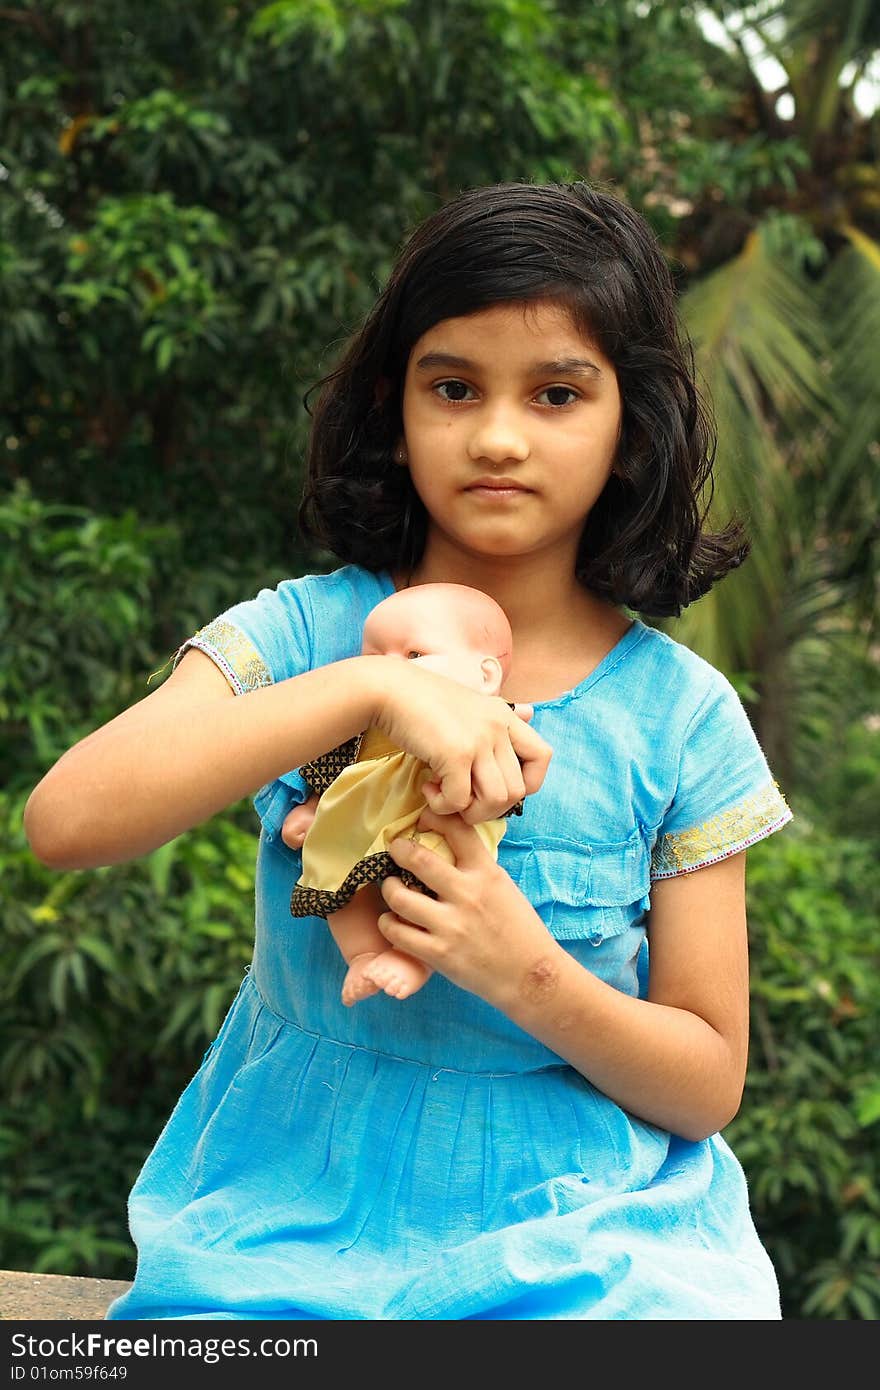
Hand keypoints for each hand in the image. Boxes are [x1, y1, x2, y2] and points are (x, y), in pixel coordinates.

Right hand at [364, 657, 551, 822]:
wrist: (389, 689)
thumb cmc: (423, 699)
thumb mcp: (470, 702)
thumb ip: (499, 716)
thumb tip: (531, 712)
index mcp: (504, 716)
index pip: (543, 757)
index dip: (528, 783)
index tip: (498, 787)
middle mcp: (497, 728)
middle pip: (517, 790)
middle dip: (489, 808)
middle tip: (462, 799)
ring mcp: (478, 741)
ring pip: (495, 801)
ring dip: (468, 810)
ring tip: (444, 796)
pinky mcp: (455, 754)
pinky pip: (460, 800)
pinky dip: (443, 805)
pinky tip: (428, 789)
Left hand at [378, 810, 554, 1003]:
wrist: (530, 976)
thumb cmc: (519, 930)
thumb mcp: (503, 887)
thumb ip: (476, 869)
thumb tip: (450, 848)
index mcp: (487, 873)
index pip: (457, 830)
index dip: (434, 818)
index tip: (422, 820)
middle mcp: (467, 894)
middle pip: (418, 858)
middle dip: (399, 849)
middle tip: (394, 850)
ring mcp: (451, 925)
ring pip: (399, 897)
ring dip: (389, 889)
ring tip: (391, 889)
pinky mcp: (439, 953)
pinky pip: (398, 932)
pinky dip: (389, 924)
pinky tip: (393, 922)